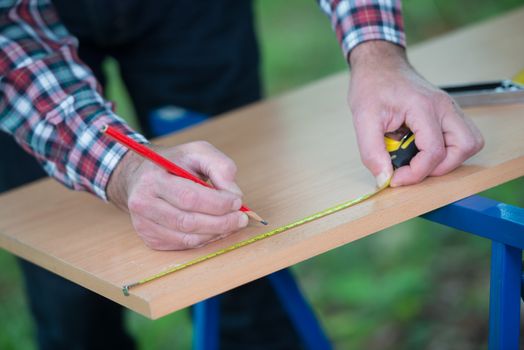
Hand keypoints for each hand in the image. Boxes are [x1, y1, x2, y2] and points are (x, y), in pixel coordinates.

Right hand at [108, 141, 247, 249]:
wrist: (140, 175)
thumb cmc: (173, 162)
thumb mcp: (197, 151)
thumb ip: (220, 166)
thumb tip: (234, 193)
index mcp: (152, 179)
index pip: (189, 197)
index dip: (218, 203)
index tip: (237, 201)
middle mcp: (142, 203)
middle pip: (188, 221)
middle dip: (221, 222)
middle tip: (241, 219)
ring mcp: (143, 224)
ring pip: (187, 238)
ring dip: (215, 233)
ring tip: (231, 224)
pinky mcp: (149, 238)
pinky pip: (182, 245)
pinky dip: (204, 239)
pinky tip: (214, 229)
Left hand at [348, 41, 483, 186]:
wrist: (379, 64)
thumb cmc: (372, 86)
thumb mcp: (363, 119)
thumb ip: (372, 152)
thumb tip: (384, 179)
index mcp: (423, 106)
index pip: (434, 151)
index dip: (416, 173)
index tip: (395, 178)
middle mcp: (444, 106)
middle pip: (465, 146)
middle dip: (440, 167)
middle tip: (413, 169)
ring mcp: (449, 108)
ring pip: (470, 142)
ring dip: (449, 159)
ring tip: (419, 160)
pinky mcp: (447, 112)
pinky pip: (460, 136)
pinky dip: (447, 149)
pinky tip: (421, 148)